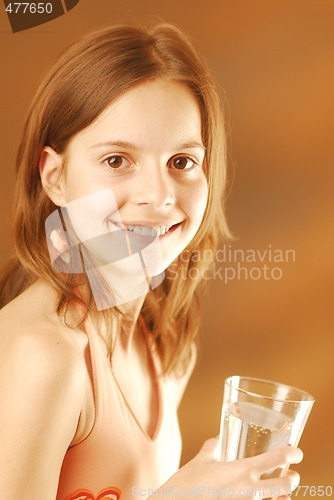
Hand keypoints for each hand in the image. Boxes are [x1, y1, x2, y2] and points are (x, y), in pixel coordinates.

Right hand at [157, 438, 302, 498]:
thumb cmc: (187, 484)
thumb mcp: (201, 461)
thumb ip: (212, 447)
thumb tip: (217, 437)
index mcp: (242, 470)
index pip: (276, 459)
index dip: (292, 454)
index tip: (297, 452)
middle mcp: (249, 490)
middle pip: (285, 485)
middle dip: (292, 480)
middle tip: (292, 475)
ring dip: (280, 498)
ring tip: (279, 493)